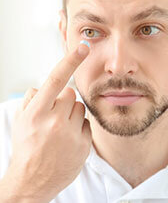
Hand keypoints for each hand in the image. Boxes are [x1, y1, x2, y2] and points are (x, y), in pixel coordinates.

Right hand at [6, 43, 91, 202]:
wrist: (32, 181)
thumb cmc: (26, 146)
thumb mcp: (21, 120)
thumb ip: (33, 98)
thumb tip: (45, 86)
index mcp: (37, 112)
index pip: (56, 79)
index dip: (70, 61)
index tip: (83, 48)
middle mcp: (55, 121)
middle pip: (70, 94)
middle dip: (63, 101)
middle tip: (54, 116)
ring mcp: (71, 134)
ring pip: (80, 108)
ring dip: (72, 114)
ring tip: (60, 130)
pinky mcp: (84, 145)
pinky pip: (86, 124)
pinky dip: (79, 128)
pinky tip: (67, 140)